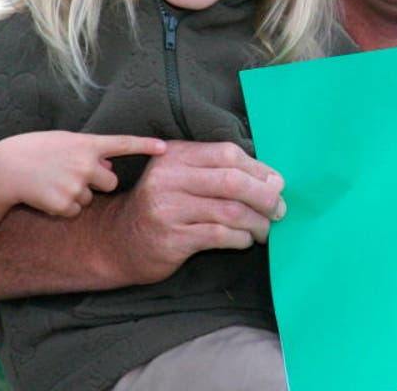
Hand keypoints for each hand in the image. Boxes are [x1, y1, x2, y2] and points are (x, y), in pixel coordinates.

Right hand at [0, 130, 161, 216]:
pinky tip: (44, 196)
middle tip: (70, 177)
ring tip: (50, 184)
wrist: (2, 171)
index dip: (146, 145)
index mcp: (86, 143)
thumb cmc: (30, 152)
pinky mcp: (66, 204)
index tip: (165, 148)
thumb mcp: (60, 142)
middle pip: (111, 182)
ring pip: (90, 199)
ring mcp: (77, 184)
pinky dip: (62, 208)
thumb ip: (88, 151)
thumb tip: (110, 166)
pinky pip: (75, 212)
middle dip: (97, 184)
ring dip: (76, 196)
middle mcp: (86, 163)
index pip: (123, 143)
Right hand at [106, 140, 285, 283]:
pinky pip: (220, 235)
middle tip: (279, 210)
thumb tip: (273, 180)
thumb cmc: (162, 208)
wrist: (117, 241)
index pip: (227, 154)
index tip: (277, 184)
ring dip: (257, 222)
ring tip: (265, 229)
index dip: (259, 169)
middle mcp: (169, 178)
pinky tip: (245, 240)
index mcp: (175, 156)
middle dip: (264, 196)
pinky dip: (241, 238)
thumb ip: (218, 172)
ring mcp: (168, 209)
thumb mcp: (181, 178)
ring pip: (230, 211)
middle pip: (232, 181)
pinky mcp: (171, 238)